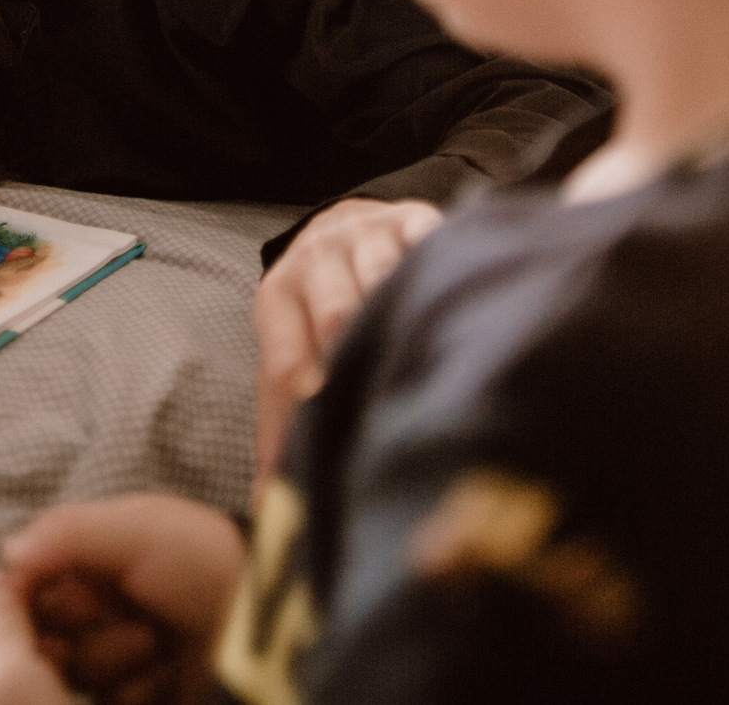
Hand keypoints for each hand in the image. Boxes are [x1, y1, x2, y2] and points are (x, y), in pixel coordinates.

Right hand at [0, 495, 246, 704]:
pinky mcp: (141, 696)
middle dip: (86, 633)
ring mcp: (121, 657)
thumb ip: (67, 532)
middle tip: (135, 622)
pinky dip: (138, 691)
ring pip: (75, 677)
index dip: (37, 604)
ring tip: (160, 644)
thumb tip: (7, 553)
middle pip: (46, 640)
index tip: (65, 605)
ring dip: (115, 662)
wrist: (267, 627)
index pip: (31, 590)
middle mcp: (102, 608)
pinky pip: (109, 703)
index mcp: (96, 561)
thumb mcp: (140, 528)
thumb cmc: (208, 564)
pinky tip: (169, 674)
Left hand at [253, 197, 441, 484]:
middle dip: (353, 348)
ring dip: (401, 311)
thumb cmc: (315, 311)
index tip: (317, 410)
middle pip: (335, 311)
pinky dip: (441, 274)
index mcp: (278, 297)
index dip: (300, 384)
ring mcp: (369, 235)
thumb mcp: (286, 352)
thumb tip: (271, 509)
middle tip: (376, 388)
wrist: (347, 223)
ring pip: (384, 276)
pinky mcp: (416, 219)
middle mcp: (318, 259)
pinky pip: (430, 245)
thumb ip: (281, 425)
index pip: (284, 352)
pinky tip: (457, 304)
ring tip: (423, 352)